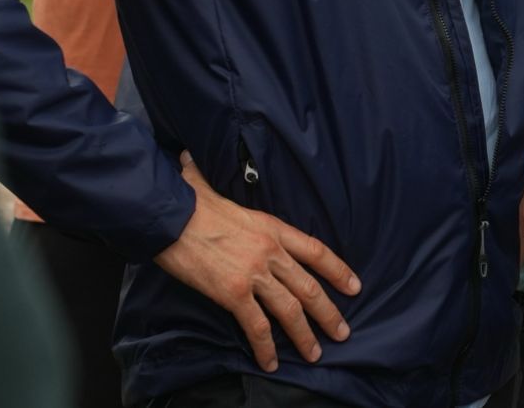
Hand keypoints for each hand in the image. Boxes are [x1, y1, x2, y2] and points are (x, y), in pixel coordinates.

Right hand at [154, 153, 360, 371]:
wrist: (169, 218)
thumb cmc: (190, 203)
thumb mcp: (217, 190)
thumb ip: (215, 182)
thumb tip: (190, 161)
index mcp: (273, 227)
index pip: (316, 250)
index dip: (338, 270)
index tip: (354, 286)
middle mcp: (271, 252)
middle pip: (310, 287)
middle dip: (329, 313)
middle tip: (343, 332)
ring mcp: (254, 274)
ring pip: (290, 310)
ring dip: (305, 336)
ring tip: (315, 353)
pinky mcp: (233, 294)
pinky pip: (256, 327)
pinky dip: (266, 347)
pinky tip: (270, 362)